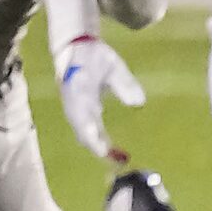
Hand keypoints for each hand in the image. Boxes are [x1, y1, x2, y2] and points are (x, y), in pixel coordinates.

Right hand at [54, 34, 144, 163]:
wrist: (73, 49)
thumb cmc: (94, 57)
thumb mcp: (112, 65)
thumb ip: (124, 83)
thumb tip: (138, 103)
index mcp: (79, 90)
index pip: (84, 116)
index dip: (92, 133)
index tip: (102, 148)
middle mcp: (73, 103)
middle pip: (81, 130)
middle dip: (96, 146)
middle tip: (116, 160)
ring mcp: (73, 108)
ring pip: (83, 133)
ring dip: (98, 147)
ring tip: (118, 159)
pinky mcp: (78, 111)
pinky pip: (86, 130)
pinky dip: (97, 141)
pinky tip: (112, 151)